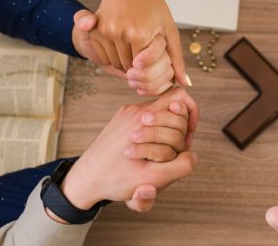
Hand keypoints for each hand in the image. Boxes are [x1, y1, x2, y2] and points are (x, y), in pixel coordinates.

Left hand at [59, 88, 198, 213]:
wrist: (84, 179)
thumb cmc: (117, 179)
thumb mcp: (153, 178)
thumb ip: (180, 165)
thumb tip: (193, 155)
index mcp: (145, 119)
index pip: (180, 98)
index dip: (190, 117)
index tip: (185, 140)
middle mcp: (136, 111)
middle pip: (171, 107)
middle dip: (178, 130)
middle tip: (173, 151)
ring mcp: (126, 114)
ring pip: (157, 115)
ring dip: (163, 135)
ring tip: (156, 155)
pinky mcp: (119, 121)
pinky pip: (144, 121)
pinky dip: (150, 136)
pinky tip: (143, 154)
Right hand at [72, 9, 180, 95]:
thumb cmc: (152, 6)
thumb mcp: (169, 29)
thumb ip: (176, 58)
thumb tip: (184, 83)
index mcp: (141, 34)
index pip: (144, 68)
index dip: (149, 66)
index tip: (151, 58)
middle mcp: (121, 32)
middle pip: (128, 68)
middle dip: (137, 66)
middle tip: (142, 48)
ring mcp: (106, 31)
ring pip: (115, 64)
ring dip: (124, 61)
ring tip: (132, 43)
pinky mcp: (95, 29)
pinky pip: (103, 56)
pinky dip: (112, 55)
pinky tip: (120, 41)